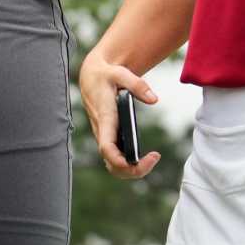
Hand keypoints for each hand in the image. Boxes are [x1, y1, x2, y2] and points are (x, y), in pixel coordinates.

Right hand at [79, 52, 161, 178]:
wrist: (91, 75)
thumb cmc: (106, 75)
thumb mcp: (120, 73)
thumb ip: (137, 85)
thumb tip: (154, 99)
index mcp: (104, 118)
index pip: (107, 148)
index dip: (121, 161)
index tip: (141, 159)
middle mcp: (102, 131)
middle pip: (112, 164)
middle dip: (132, 170)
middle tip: (154, 158)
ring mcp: (104, 136)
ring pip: (112, 165)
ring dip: (131, 170)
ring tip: (151, 159)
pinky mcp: (107, 136)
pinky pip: (115, 158)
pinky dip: (129, 163)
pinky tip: (143, 156)